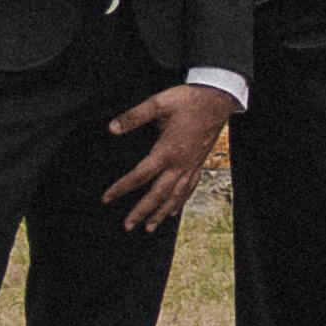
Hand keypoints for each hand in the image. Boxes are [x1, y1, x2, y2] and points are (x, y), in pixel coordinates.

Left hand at [103, 80, 234, 229]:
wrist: (218, 98)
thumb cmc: (189, 99)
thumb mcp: (159, 103)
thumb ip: (135, 116)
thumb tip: (112, 128)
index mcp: (167, 150)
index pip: (140, 175)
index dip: (122, 188)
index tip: (107, 198)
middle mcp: (180, 162)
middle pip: (158, 193)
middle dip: (142, 211)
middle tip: (127, 226)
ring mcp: (191, 165)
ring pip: (175, 195)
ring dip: (161, 213)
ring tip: (149, 227)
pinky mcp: (199, 163)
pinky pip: (189, 188)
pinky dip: (180, 202)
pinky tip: (173, 211)